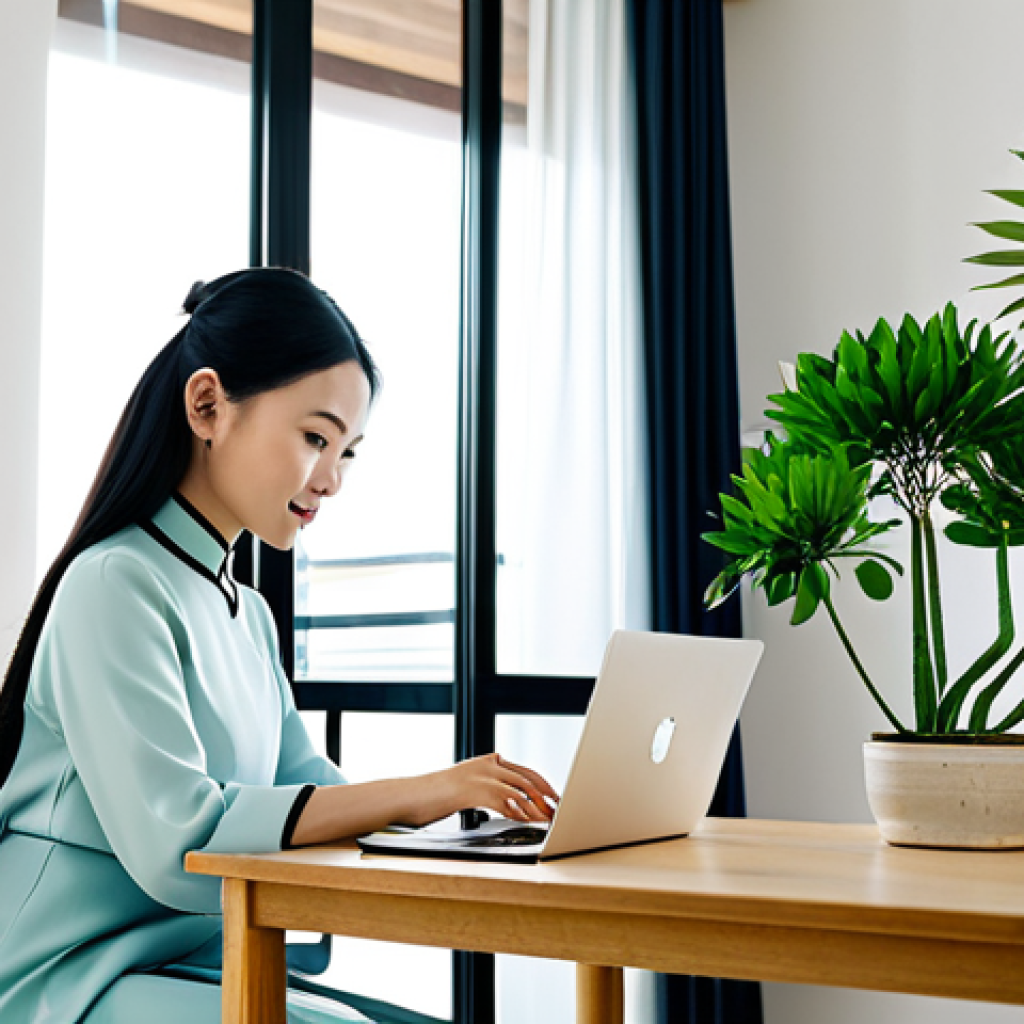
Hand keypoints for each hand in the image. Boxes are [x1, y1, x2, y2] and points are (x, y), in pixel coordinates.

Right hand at [411, 753, 559, 826]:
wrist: (410, 795)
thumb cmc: (435, 795)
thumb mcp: (466, 786)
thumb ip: (488, 788)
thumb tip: (512, 802)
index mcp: (487, 761)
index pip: (524, 771)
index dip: (543, 785)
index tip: (554, 799)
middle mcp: (486, 764)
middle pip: (527, 778)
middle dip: (545, 796)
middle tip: (558, 810)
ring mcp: (480, 775)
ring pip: (519, 789)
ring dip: (537, 807)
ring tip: (547, 819)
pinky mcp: (472, 790)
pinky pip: (503, 801)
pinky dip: (519, 812)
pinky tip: (526, 821)